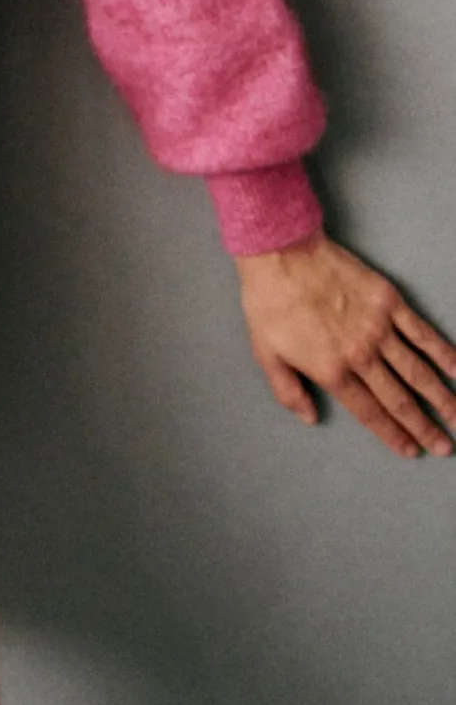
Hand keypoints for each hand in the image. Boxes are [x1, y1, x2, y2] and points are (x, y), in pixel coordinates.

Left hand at [235, 233, 455, 457]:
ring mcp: (378, 328)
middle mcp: (360, 355)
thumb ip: (288, 391)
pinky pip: (422, 334)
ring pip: (418, 372)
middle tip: (444, 447)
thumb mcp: (265, 353)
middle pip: (400, 399)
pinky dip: (444, 354)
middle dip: (425, 427)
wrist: (280, 253)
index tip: (411, 451)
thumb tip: (310, 418)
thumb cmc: (270, 301)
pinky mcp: (388, 302)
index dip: (393, 435)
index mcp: (331, 371)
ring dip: (442, 398)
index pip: (370, 412)